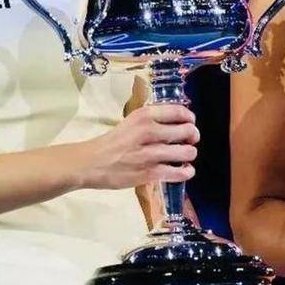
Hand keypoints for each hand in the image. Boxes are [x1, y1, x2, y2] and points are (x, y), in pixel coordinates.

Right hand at [77, 104, 198, 188]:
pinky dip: (186, 172)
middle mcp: (149, 131)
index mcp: (144, 115)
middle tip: (190, 141)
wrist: (91, 162)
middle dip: (193, 136)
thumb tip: (179, 122)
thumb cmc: (112, 142)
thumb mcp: (131, 122)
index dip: (190, 118)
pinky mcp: (149, 173)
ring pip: (187, 152)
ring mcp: (150, 153)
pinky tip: (185, 170)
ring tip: (185, 156)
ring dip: (190, 154)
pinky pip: (178, 172)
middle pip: (187, 131)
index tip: (190, 123)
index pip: (179, 111)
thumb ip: (153, 120)